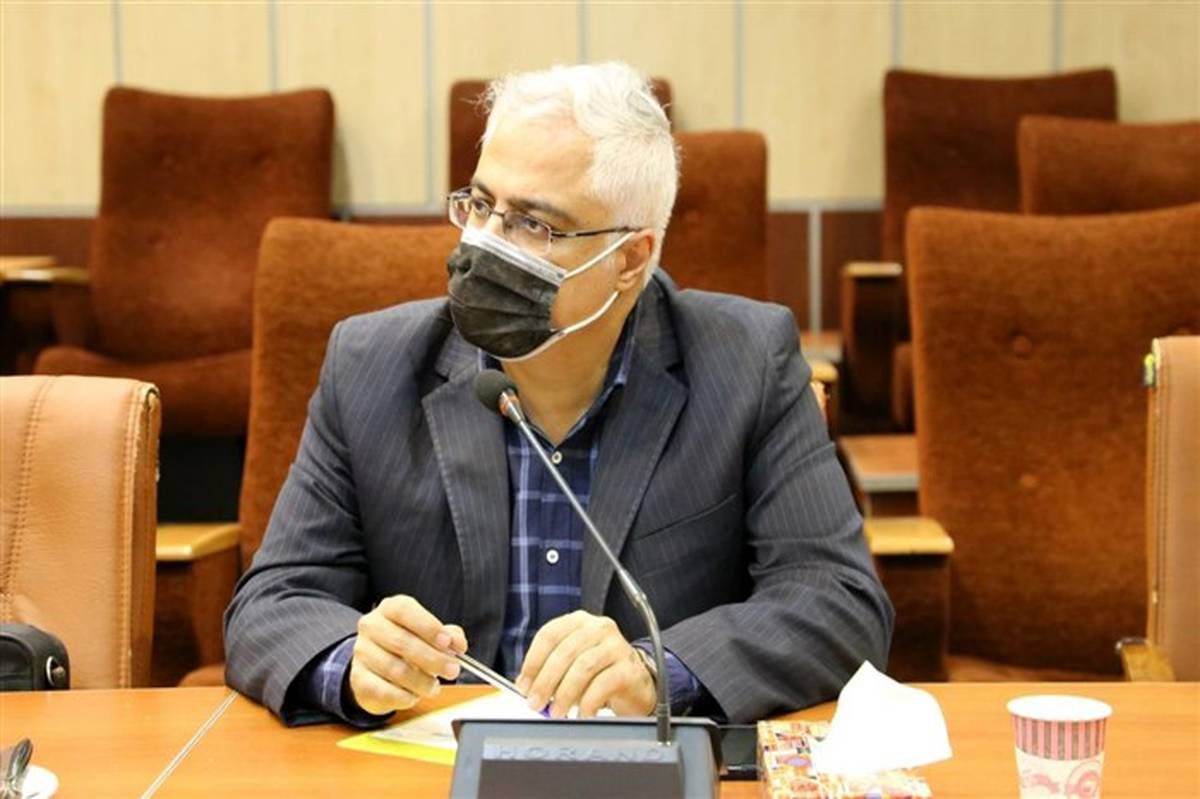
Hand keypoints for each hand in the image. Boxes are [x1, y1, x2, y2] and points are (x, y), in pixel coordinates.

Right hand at [348, 595, 466, 714]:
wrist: (376, 668)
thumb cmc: (406, 646)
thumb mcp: (428, 634)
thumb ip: (448, 635)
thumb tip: (457, 643)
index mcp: (390, 609)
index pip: (405, 611)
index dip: (428, 626)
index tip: (448, 642)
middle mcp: (372, 626)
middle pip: (401, 642)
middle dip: (432, 659)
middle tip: (452, 670)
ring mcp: (362, 652)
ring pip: (394, 669)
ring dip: (421, 682)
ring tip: (434, 687)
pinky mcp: (358, 678)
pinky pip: (384, 690)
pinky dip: (404, 696)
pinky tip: (415, 696)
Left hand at [515, 610, 654, 718]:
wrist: (636, 684)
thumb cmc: (599, 672)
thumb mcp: (571, 665)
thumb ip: (550, 671)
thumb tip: (527, 689)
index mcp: (579, 621)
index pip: (549, 635)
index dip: (533, 661)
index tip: (523, 685)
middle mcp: (598, 628)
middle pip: (565, 651)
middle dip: (545, 681)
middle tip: (536, 703)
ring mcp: (616, 646)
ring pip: (583, 667)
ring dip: (565, 693)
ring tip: (557, 712)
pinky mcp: (629, 668)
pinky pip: (603, 685)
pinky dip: (587, 702)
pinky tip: (581, 714)